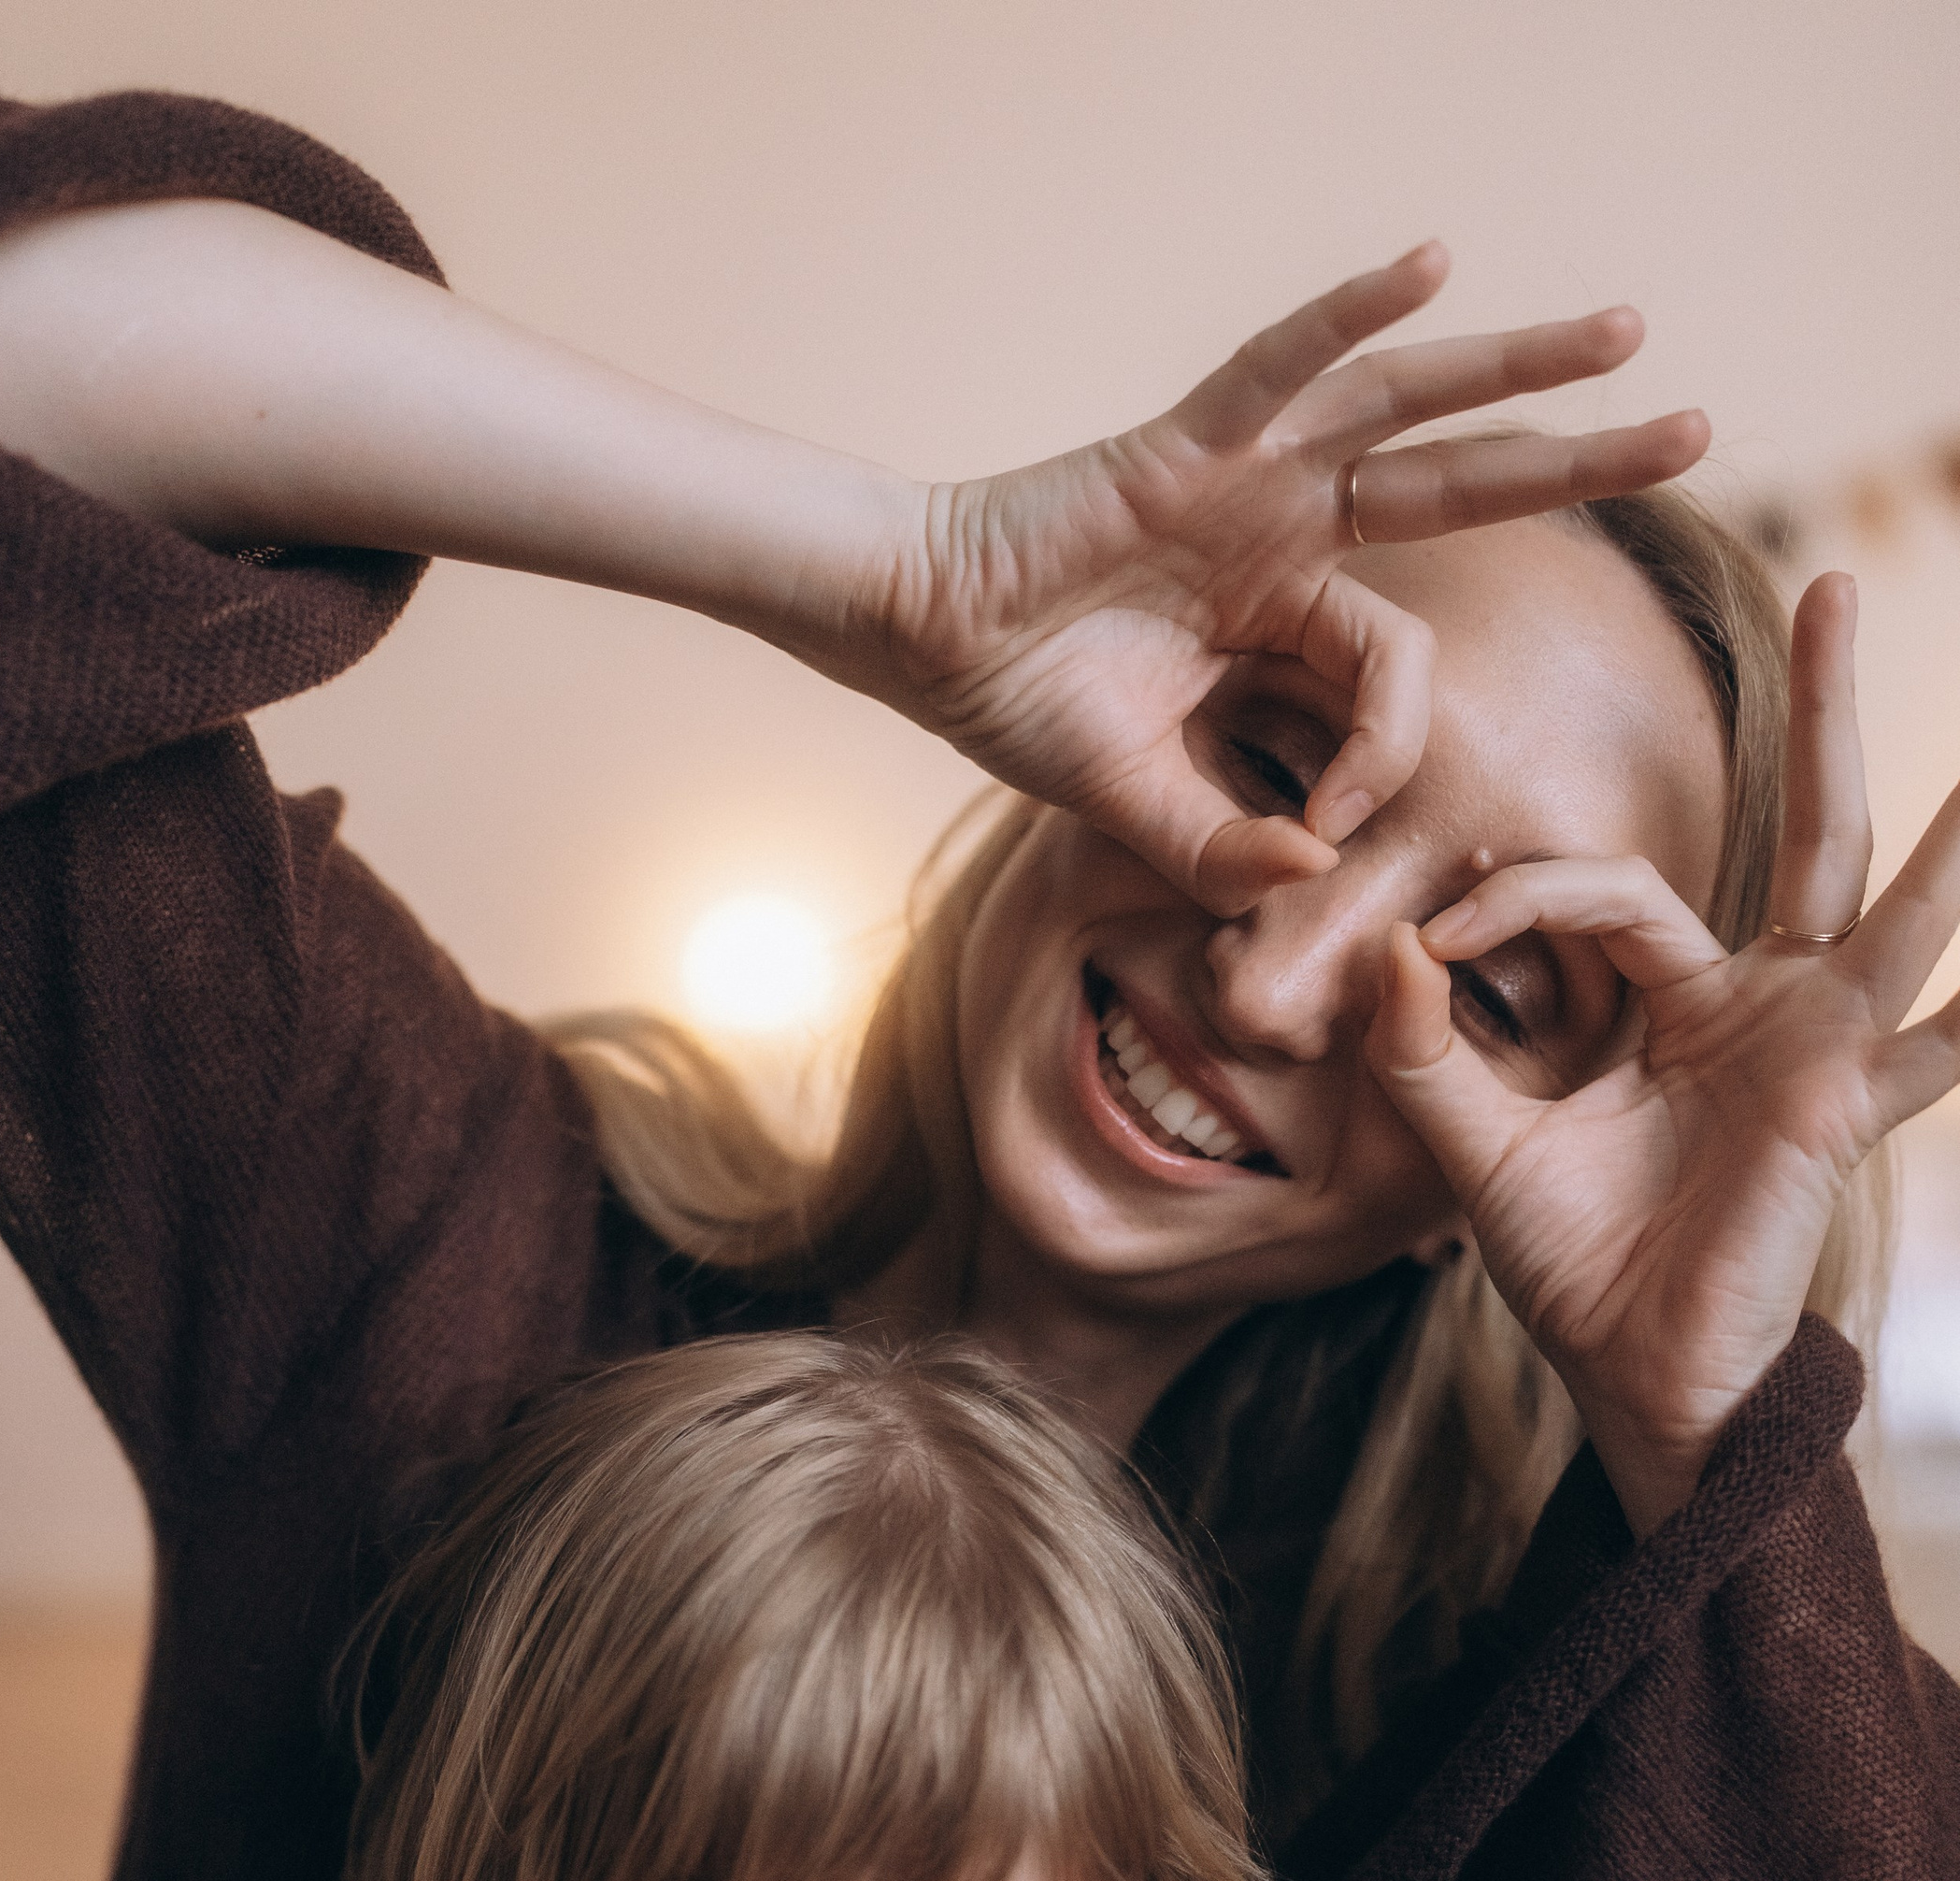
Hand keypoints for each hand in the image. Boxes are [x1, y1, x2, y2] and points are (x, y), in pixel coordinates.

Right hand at [858, 247, 1704, 911]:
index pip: (1391, 673)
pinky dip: (1350, 315)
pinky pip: (1283, 368)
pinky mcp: (1188, 446)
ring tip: (1629, 332)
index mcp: (1284, 619)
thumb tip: (1316, 873)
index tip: (1329, 820)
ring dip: (1517, 372)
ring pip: (1407, 413)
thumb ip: (1232, 847)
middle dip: (1581, 463)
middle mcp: (1288, 532)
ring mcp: (1248, 480)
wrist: (921, 643)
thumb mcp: (1147, 806)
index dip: (1382, 753)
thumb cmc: (1024, 710)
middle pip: (1464, 487)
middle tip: (1702, 436)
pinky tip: (1433, 264)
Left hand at [1366, 573, 1959, 1532]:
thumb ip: (1426, 1052)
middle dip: (1822, 711)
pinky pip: (1940, 1048)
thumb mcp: (1475, 1147)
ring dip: (1947, 833)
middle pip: (1804, 827)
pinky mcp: (1841, 1104)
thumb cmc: (1573, 1264)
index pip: (1615, 888)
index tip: (1434, 928)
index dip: (1523, 890)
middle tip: (1838, 583)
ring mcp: (1820, 1046)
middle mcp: (1767, 1002)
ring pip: (1888, 904)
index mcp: (1681, 999)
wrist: (1630, 1374)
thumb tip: (1388, 948)